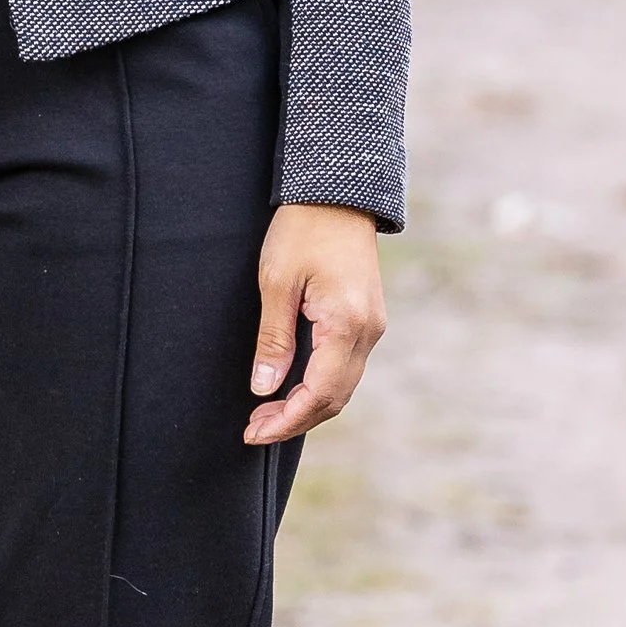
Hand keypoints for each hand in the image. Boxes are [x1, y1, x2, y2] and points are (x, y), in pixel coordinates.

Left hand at [244, 202, 385, 446]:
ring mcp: (371, 326)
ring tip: (265, 413)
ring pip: (342, 386)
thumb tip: (264, 387)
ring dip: (306, 405)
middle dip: (294, 419)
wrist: (337, 193)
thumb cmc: (302, 230)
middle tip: (254, 429)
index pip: (319, 393)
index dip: (286, 420)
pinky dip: (318, 385)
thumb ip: (273, 339)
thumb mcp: (276, 282)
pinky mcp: (366, 319)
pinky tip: (290, 386)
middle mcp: (368, 331)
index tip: (254, 433)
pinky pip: (344, 366)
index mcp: (346, 324)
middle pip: (334, 397)